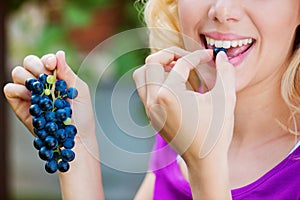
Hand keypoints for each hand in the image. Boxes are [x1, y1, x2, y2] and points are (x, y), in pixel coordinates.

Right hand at [3, 51, 95, 143]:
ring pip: (18, 73)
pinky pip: (9, 89)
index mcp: (57, 77)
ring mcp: (31, 94)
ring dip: (27, 77)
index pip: (46, 60)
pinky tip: (29, 97)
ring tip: (39, 91)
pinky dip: (16, 89)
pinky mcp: (20, 106)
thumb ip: (67, 72)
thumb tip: (58, 53)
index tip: (51, 65)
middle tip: (44, 78)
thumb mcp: (79, 91)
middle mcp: (42, 83)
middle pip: (29, 62)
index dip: (47, 59)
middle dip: (35, 66)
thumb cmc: (82, 116)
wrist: (75, 139)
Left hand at [133, 47, 235, 163]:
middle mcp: (153, 101)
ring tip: (176, 68)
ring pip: (142, 76)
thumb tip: (220, 55)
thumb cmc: (216, 132)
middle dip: (170, 54)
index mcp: (169, 95)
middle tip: (186, 57)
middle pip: (151, 63)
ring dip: (157, 67)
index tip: (210, 56)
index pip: (181, 64)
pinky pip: (144, 90)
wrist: (204, 162)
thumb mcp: (225, 100)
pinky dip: (155, 81)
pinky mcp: (151, 117)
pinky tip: (174, 84)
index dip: (198, 55)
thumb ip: (225, 73)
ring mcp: (149, 110)